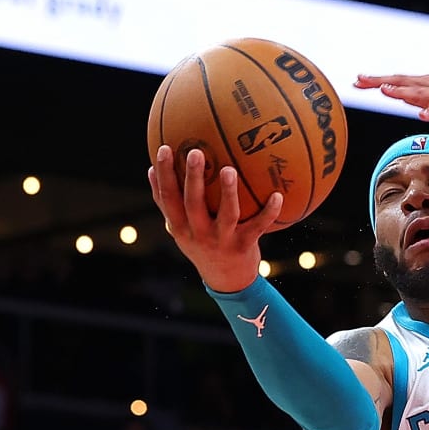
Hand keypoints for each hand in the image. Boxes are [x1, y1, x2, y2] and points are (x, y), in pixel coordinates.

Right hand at [148, 145, 283, 292]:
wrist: (227, 281)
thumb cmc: (202, 245)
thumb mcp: (180, 228)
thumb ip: (168, 204)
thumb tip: (151, 169)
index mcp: (180, 227)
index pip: (167, 198)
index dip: (164, 174)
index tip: (163, 148)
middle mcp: (199, 234)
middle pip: (193, 203)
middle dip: (193, 177)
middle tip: (195, 152)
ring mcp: (223, 240)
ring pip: (226, 214)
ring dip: (227, 191)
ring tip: (229, 169)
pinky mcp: (244, 246)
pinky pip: (259, 226)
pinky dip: (270, 211)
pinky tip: (278, 194)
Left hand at [353, 74, 428, 134]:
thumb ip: (420, 100)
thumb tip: (400, 97)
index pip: (399, 81)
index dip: (378, 81)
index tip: (358, 81)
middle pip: (403, 81)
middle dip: (381, 81)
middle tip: (360, 80)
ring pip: (420, 92)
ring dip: (402, 91)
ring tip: (385, 91)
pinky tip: (422, 115)